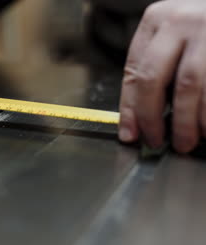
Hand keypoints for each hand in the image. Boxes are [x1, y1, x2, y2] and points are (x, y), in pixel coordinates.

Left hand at [119, 0, 205, 152]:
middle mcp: (181, 21)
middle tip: (156, 141)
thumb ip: (153, 71)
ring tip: (186, 141)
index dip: (130, 109)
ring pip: (188, 87)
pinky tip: (205, 127)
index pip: (134, 72)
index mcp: (156, 19)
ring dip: (185, 122)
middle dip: (152, 118)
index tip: (131, 134)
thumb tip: (135, 122)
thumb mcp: (170, 38)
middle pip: (154, 80)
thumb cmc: (198, 30)